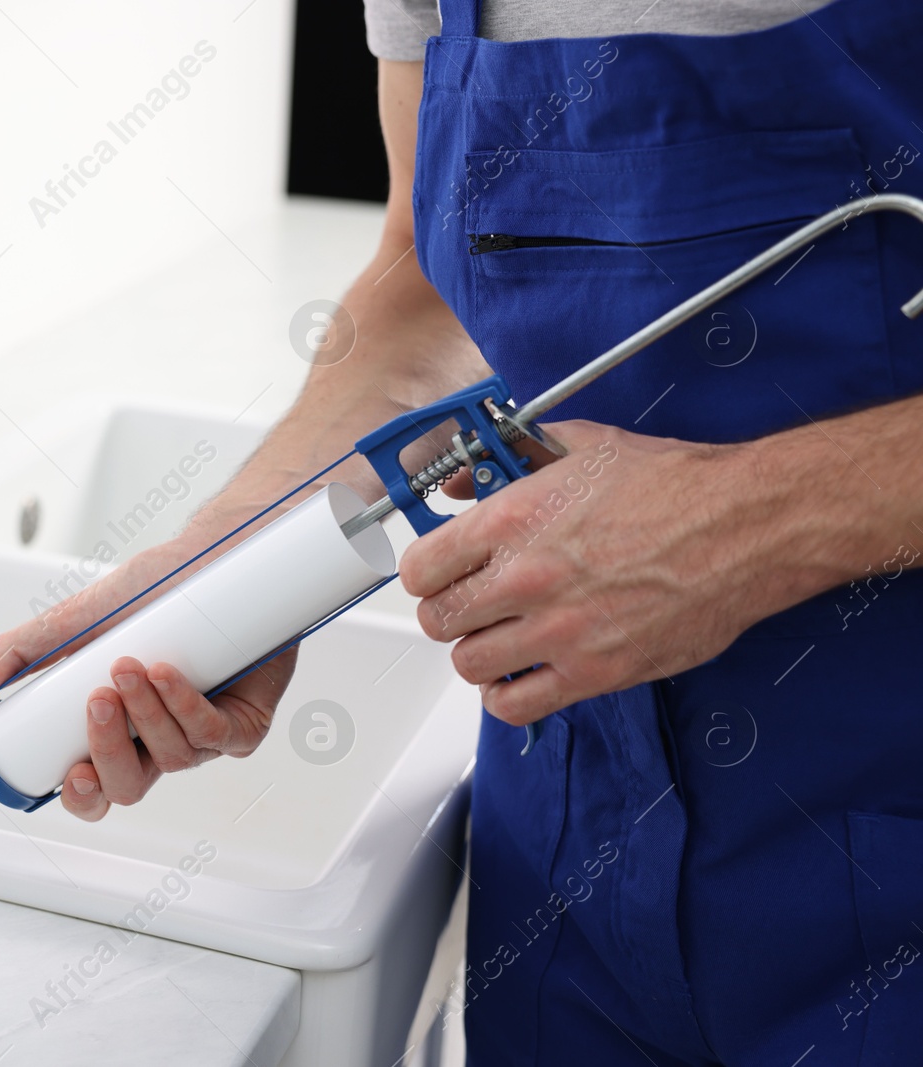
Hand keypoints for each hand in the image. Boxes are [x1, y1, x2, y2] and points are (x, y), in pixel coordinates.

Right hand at [0, 526, 294, 820]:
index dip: (81, 795)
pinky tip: (168, 673)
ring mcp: (203, 735)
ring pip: (172, 758)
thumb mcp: (73, 622)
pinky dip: (186, 707)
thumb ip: (20, 653)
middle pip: (129, 786)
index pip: (94, 787)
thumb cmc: (150, 593)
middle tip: (97, 702)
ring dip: (147, 715)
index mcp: (117, 731)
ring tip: (130, 665)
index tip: (69, 775)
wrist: (208, 557)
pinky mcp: (244, 722)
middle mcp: (159, 741)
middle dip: (108, 751)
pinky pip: (215, 735)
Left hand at [398, 420, 780, 725]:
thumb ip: (511, 462)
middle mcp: (527, 578)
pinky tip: (518, 675)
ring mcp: (560, 630)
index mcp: (514, 520)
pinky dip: (505, 696)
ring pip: (468, 665)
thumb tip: (461, 483)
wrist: (747, 526)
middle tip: (468, 605)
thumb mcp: (581, 448)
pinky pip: (515, 705)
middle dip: (447, 612)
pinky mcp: (596, 671)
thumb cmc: (675, 486)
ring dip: (476, 653)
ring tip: (498, 637)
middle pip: (437, 620)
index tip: (436, 573)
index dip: (423, 572)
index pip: (420, 567)